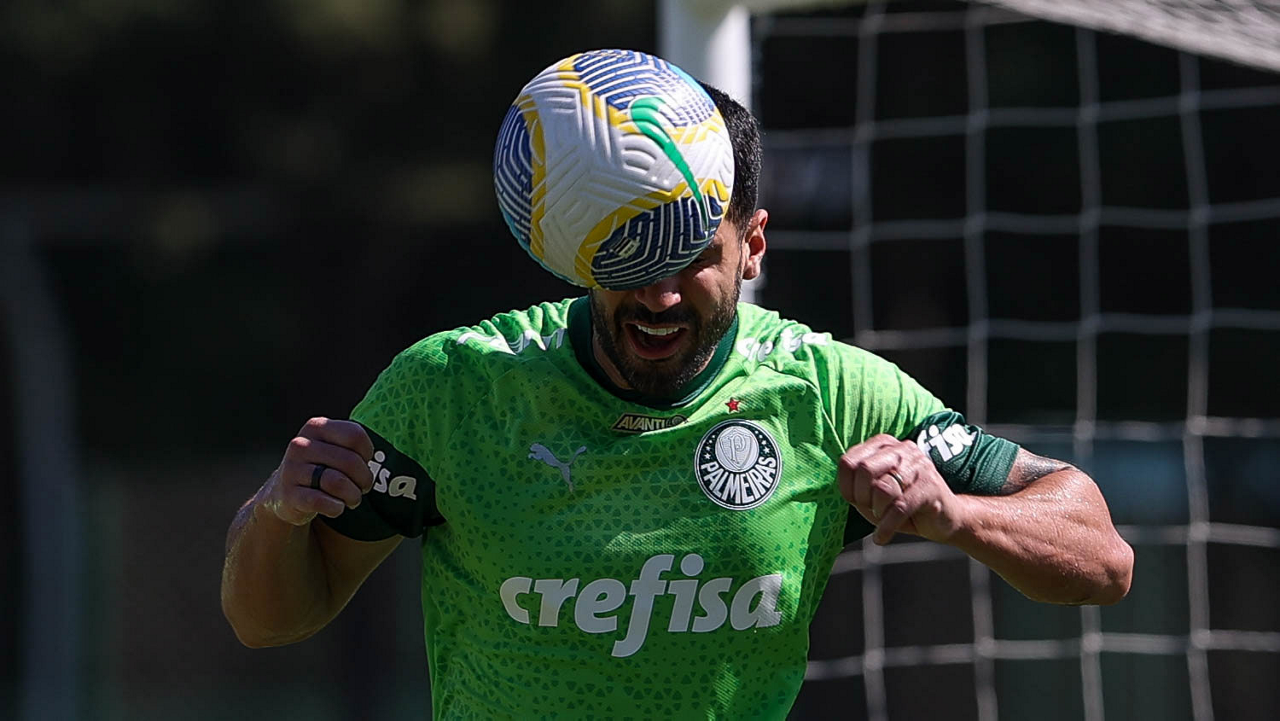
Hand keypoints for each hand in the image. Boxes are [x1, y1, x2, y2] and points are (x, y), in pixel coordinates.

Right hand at [259, 417, 374, 525]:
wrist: (284, 492)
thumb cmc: (321, 467)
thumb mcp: (334, 448)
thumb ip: (354, 444)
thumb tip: (380, 457)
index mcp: (316, 427)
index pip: (355, 435)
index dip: (367, 453)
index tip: (364, 463)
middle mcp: (301, 445)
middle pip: (350, 461)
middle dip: (364, 479)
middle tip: (363, 488)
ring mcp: (292, 469)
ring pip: (338, 482)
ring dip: (353, 496)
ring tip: (353, 499)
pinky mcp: (288, 494)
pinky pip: (322, 502)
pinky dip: (336, 508)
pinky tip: (337, 508)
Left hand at [837, 434, 966, 544]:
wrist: (947, 518)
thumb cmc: (904, 505)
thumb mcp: (874, 494)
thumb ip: (858, 487)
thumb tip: (847, 490)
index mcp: (884, 446)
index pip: (849, 461)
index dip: (846, 486)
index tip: (854, 501)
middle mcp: (902, 450)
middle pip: (864, 470)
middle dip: (861, 497)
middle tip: (870, 511)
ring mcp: (919, 467)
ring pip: (882, 489)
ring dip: (877, 511)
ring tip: (882, 520)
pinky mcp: (931, 488)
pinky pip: (899, 508)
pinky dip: (886, 527)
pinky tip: (882, 537)